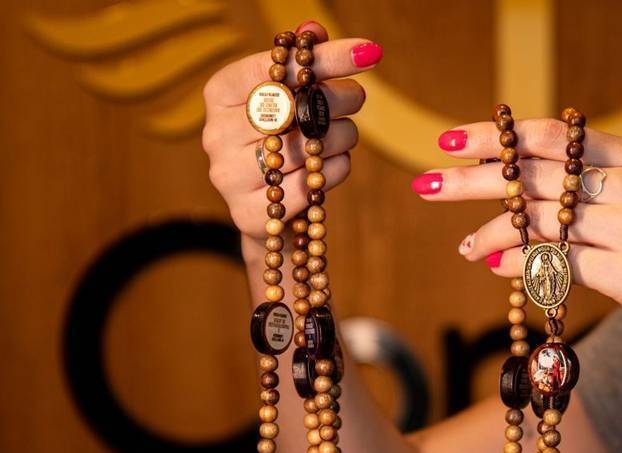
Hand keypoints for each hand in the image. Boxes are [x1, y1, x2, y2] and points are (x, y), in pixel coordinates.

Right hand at [202, 22, 381, 268]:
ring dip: (339, 138)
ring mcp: (228, 177)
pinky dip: (334, 171)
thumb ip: (298, 65)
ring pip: (302, 149)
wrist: (272, 215)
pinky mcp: (248, 214)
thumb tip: (313, 29)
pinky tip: (336, 165)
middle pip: (289, 109)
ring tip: (345, 135)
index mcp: (220, 94)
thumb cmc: (282, 147)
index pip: (273, 67)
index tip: (366, 54)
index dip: (324, 59)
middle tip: (358, 97)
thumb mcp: (287, 103)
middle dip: (336, 99)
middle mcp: (216, 134)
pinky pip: (308, 187)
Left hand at [413, 119, 621, 382]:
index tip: (447, 139)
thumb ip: (588, 202)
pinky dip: (520, 264)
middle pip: (535, 174)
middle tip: (426, 185)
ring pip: (542, 220)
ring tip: (463, 246)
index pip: (549, 136)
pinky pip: (560, 263)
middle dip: (472, 178)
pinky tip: (494, 266)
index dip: (494, 136)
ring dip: (490, 232)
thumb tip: (512, 214)